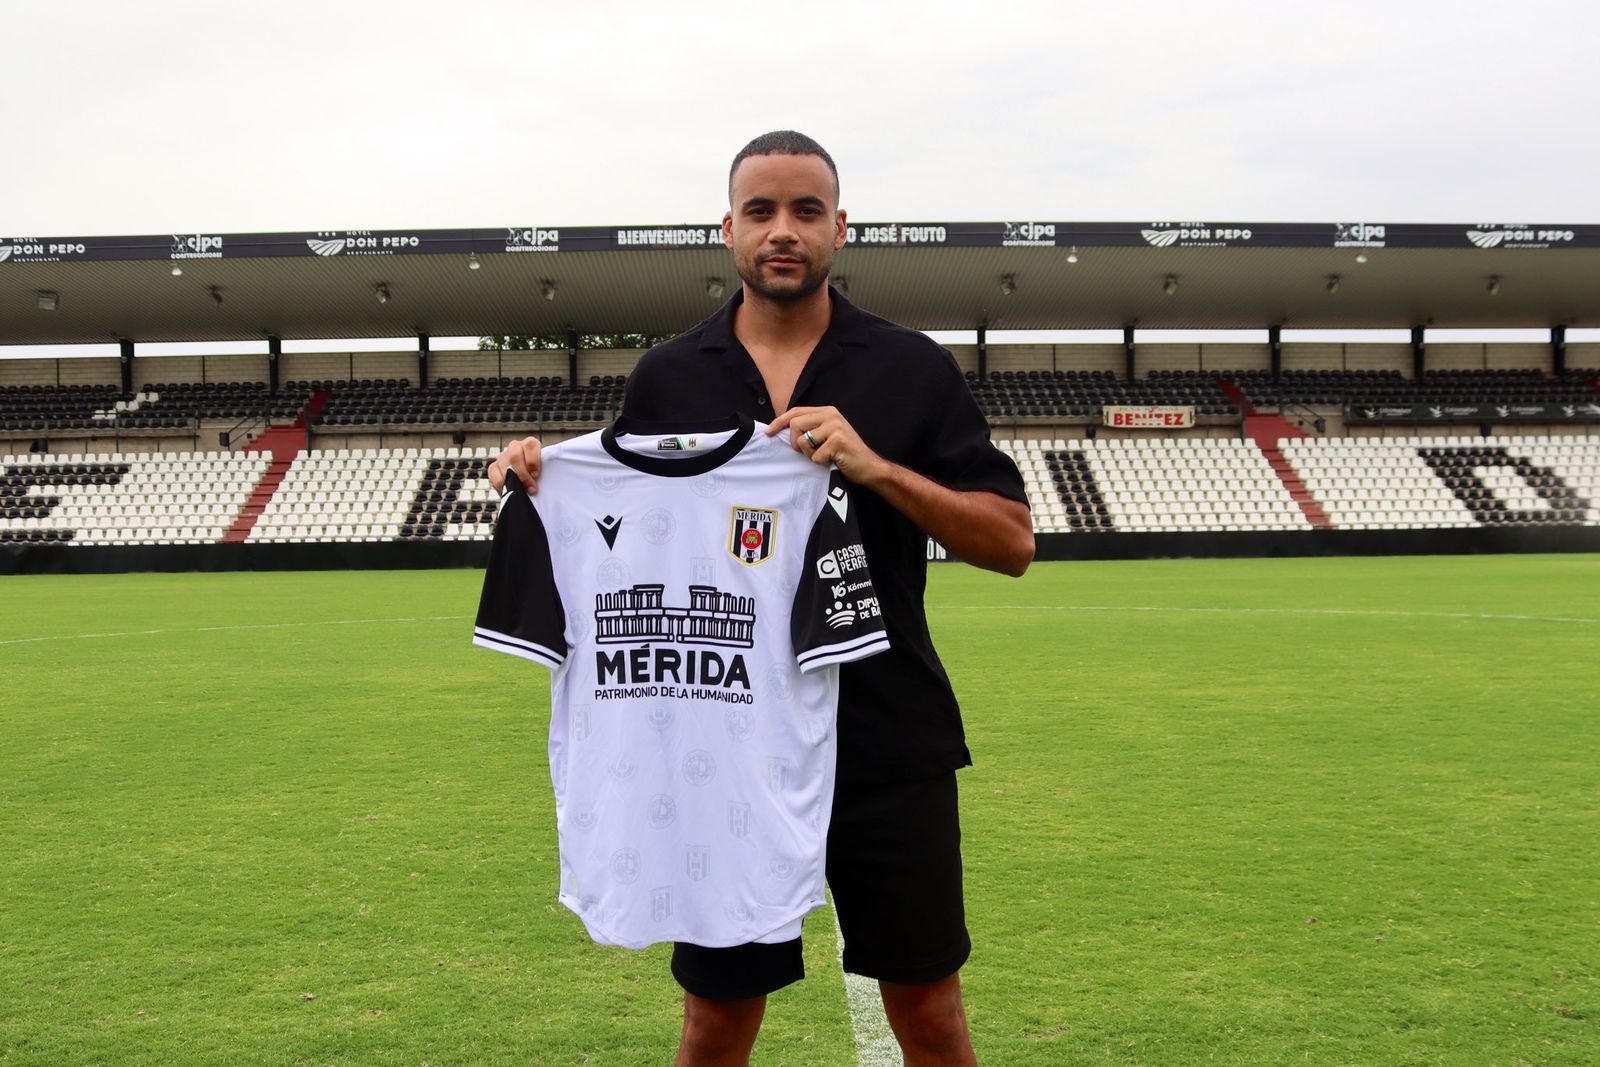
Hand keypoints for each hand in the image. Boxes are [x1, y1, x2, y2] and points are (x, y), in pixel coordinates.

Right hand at [487, 436, 542, 493]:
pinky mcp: (494, 467)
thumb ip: (547, 472)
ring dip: (512, 480)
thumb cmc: (541, 480)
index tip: (536, 475)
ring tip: (521, 492)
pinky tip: (509, 490)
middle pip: (515, 455)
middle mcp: (516, 447)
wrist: (529, 489)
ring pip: (503, 463)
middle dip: (522, 474)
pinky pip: (493, 473)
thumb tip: (547, 480)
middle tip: (530, 488)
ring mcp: (503, 456)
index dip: (533, 460)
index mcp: (531, 445)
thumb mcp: (547, 474)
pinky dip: (501, 484)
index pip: (530, 444)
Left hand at [765, 407, 886, 486]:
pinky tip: (833, 461)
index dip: (779, 422)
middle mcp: (831, 415)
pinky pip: (815, 456)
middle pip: (795, 424)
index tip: (768, 432)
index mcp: (827, 411)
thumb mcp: (827, 435)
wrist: (868, 467)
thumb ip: (810, 428)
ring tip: (824, 455)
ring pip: (803, 441)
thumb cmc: (844, 454)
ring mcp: (835, 427)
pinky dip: (821, 463)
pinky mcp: (838, 441)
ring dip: (810, 454)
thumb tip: (781, 431)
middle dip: (795, 443)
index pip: (796, 411)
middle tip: (806, 452)